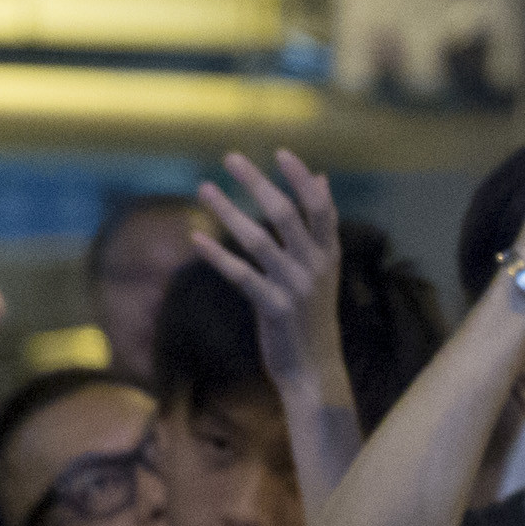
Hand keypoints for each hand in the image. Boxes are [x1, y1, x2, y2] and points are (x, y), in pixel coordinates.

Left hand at [188, 148, 351, 409]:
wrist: (315, 372)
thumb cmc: (313, 316)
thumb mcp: (323, 268)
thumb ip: (320, 224)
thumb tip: (322, 178)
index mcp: (328, 254)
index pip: (319, 207)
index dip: (301, 179)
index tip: (280, 152)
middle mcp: (314, 267)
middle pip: (285, 214)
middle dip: (257, 183)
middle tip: (230, 157)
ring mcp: (295, 288)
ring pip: (257, 240)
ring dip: (227, 211)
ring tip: (204, 188)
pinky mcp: (273, 309)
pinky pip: (240, 276)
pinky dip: (217, 256)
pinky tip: (196, 239)